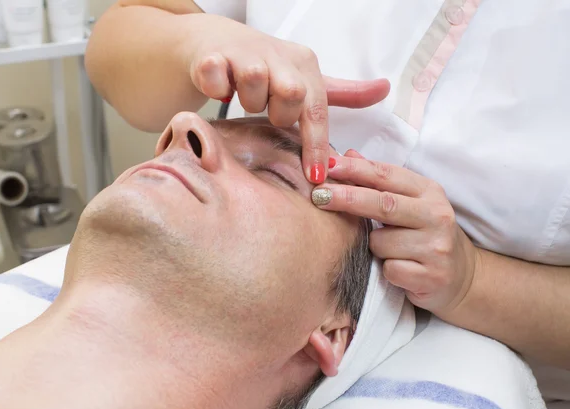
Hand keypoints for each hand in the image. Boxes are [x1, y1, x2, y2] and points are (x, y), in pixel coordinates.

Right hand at [183, 14, 389, 182]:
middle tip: (268, 111)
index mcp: (303, 65)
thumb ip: (343, 93)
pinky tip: (220, 88)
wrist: (217, 43)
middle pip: (291, 94)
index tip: (316, 176)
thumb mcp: (306, 80)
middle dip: (278, 114)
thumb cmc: (266, 68)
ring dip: (247, 101)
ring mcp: (245, 52)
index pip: (317, 109)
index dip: (317, 145)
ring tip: (242, 97)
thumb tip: (384, 89)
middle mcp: (278, 54)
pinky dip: (218, 88)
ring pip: (254, 85)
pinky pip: (217, 79)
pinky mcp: (213, 56)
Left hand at [312, 150, 477, 316]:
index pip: (387, 175)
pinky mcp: (432, 276)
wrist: (461, 277)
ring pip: (381, 243)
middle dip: (348, 197)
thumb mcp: (409, 203)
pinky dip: (386, 271)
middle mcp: (437, 215)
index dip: (356, 169)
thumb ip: (379, 181)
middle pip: (384, 203)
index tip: (327, 166)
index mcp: (429, 191)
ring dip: (373, 247)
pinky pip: (389, 269)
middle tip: (318, 194)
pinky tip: (401, 270)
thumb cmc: (425, 235)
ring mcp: (437, 247)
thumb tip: (348, 154)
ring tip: (390, 251)